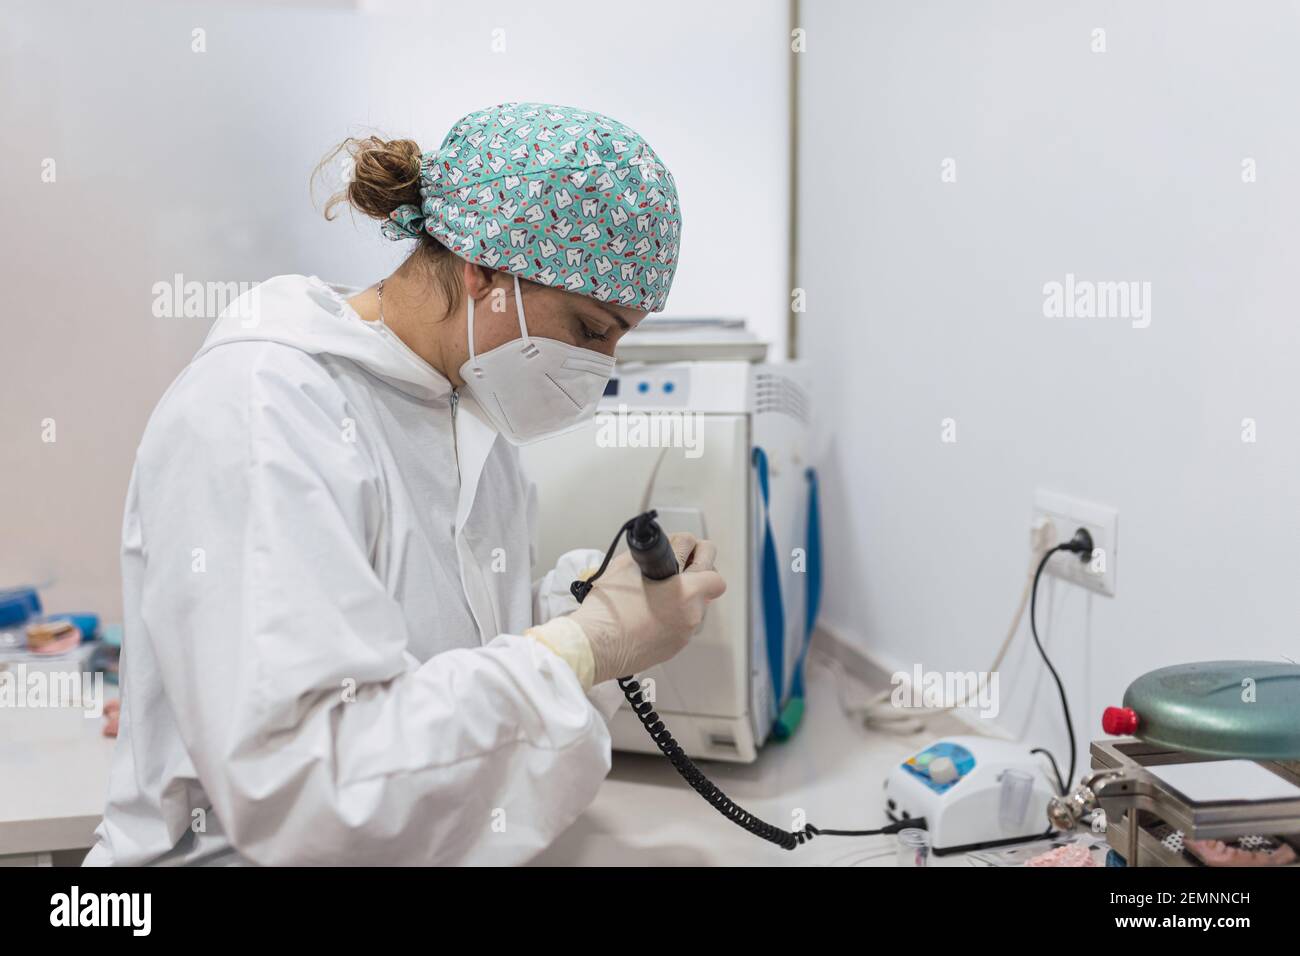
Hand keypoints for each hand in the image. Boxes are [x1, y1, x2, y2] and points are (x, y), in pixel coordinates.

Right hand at [570, 533, 726, 684]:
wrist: (595, 647)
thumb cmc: (608, 609)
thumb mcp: (627, 565)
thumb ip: (655, 552)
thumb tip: (665, 547)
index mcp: (686, 591)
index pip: (710, 562)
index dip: (697, 550)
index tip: (683, 549)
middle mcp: (692, 614)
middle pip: (709, 584)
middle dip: (696, 570)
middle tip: (677, 566)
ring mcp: (684, 634)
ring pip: (696, 605)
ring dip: (684, 595)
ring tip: (658, 591)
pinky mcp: (674, 648)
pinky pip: (682, 624)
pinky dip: (672, 615)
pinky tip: (650, 611)